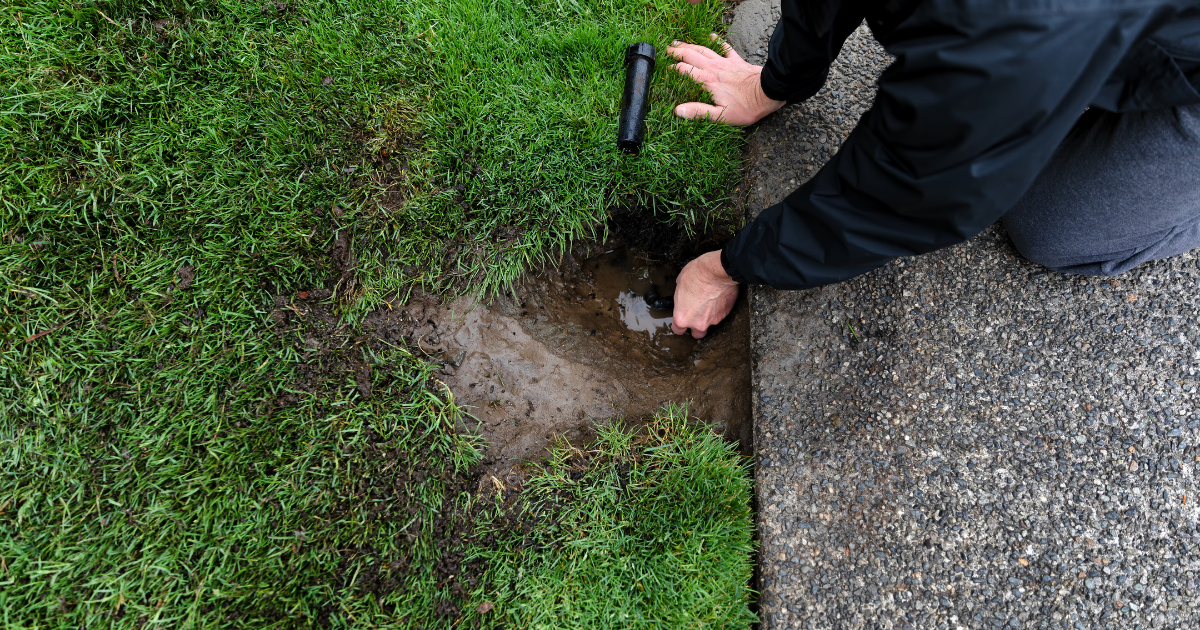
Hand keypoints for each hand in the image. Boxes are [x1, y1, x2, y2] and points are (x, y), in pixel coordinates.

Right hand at [667, 35, 784, 125]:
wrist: (768, 92)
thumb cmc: (746, 107)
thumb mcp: (720, 116)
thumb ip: (698, 112)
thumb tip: (678, 111)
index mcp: (707, 81)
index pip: (685, 71)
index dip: (673, 69)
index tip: (665, 69)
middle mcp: (714, 68)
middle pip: (691, 56)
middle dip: (677, 52)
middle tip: (667, 51)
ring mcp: (725, 62)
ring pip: (703, 50)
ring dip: (690, 45)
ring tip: (679, 43)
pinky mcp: (736, 60)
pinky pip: (724, 47)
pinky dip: (717, 41)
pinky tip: (711, 36)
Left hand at [671, 251, 739, 338]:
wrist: (717, 271)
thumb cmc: (697, 275)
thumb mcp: (679, 284)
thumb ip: (681, 298)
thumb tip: (683, 298)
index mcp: (682, 317)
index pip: (678, 330)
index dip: (679, 326)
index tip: (681, 321)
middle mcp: (698, 323)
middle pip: (696, 334)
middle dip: (696, 327)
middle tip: (696, 315)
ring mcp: (713, 320)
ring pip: (710, 324)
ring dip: (708, 316)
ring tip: (709, 301)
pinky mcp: (725, 314)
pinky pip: (720, 314)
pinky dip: (719, 309)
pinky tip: (718, 297)